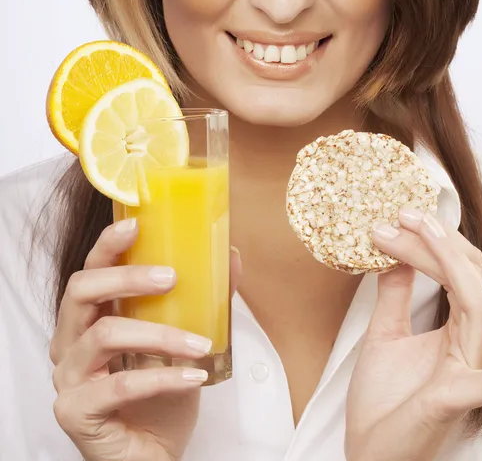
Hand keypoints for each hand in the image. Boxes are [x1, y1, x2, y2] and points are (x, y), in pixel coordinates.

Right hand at [50, 219, 241, 460]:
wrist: (153, 453)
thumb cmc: (162, 394)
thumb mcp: (185, 341)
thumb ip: (204, 301)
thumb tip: (232, 259)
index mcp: (90, 319)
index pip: (89, 270)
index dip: (107, 245)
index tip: (135, 224)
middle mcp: (70, 342)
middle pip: (82, 291)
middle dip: (127, 277)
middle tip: (172, 278)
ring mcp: (68, 377)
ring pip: (103, 335)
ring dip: (159, 335)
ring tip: (201, 343)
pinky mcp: (75, 411)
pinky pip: (119, 385)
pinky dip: (162, 377)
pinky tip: (195, 378)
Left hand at [345, 208, 481, 460]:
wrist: (368, 453)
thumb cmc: (382, 399)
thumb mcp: (384, 334)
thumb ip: (395, 296)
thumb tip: (396, 253)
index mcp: (455, 331)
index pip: (455, 274)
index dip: (433, 242)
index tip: (401, 217)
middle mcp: (469, 346)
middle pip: (469, 280)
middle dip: (439, 243)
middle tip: (406, 215)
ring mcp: (468, 371)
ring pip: (479, 308)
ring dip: (452, 265)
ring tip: (425, 231)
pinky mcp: (459, 398)